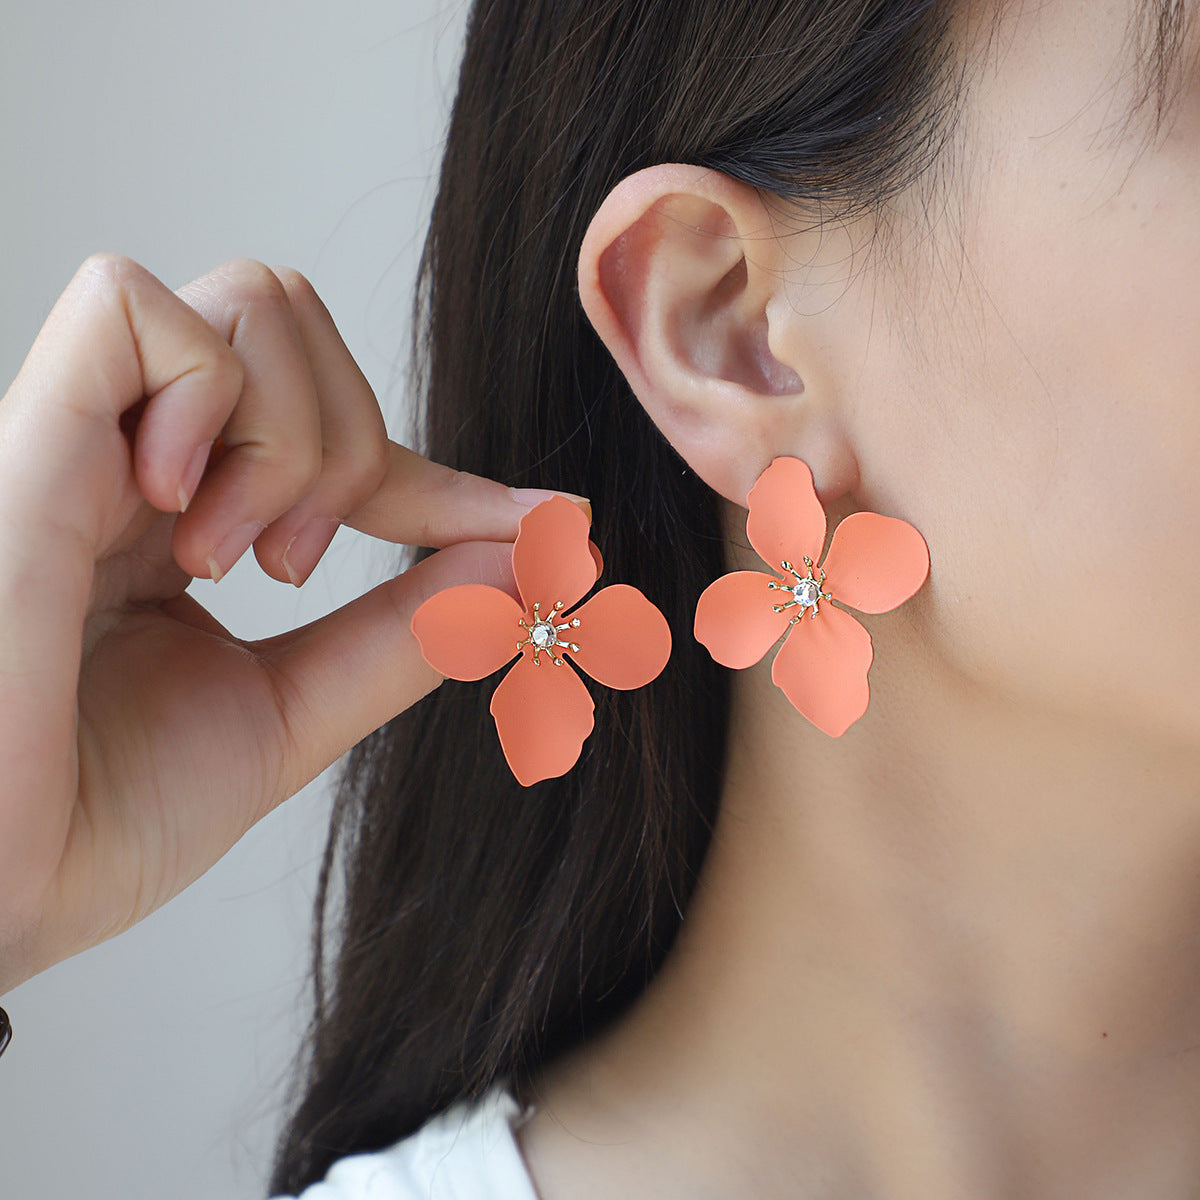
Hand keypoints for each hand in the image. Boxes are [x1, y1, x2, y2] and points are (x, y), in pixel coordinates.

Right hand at [0, 253, 585, 993]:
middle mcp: (135, 458)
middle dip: (352, 447)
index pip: (340, 436)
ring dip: (291, 441)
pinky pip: (129, 307)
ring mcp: (80, 439)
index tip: (541, 521)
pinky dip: (204, 396)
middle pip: (299, 325)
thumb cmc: (103, 817)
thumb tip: (525, 556)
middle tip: (290, 570)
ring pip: (251, 303)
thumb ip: (403, 629)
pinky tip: (176, 507)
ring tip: (224, 561)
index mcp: (183, 516)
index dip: (447, 476)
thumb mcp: (292, 711)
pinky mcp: (23, 441)